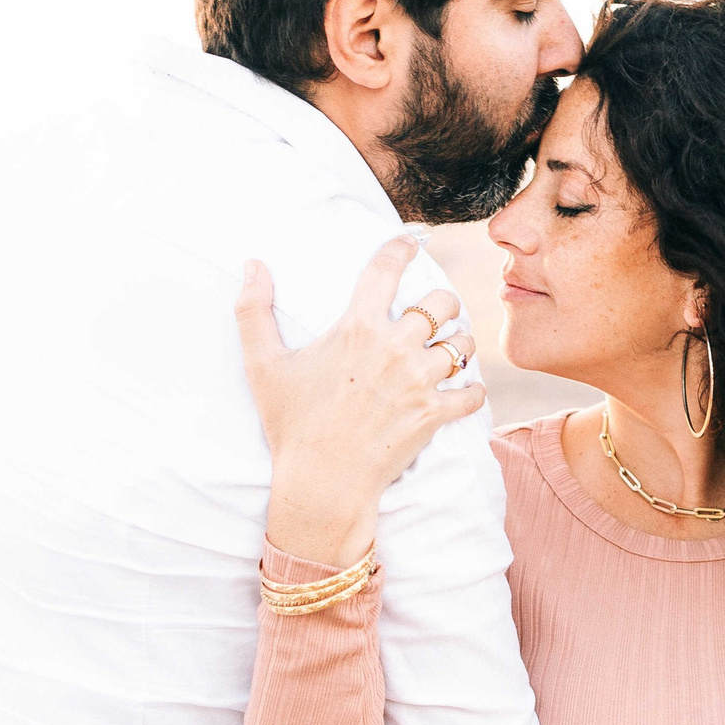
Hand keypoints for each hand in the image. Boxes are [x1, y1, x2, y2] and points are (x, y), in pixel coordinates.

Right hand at [234, 235, 486, 567]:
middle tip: (434, 314)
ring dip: (458, 344)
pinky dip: (471, 391)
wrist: (321, 482)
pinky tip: (462, 391)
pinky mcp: (434, 416)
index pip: (387, 269)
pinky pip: (472, 393)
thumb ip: (254, 310)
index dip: (401, 248)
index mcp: (357, 328)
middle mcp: (395, 348)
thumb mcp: (262, 365)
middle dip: (441, 304)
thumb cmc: (291, 423)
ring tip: (449, 350)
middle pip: (442, 303)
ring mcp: (418, 383)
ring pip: (462, 345)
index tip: (408, 242)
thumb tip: (251, 264)